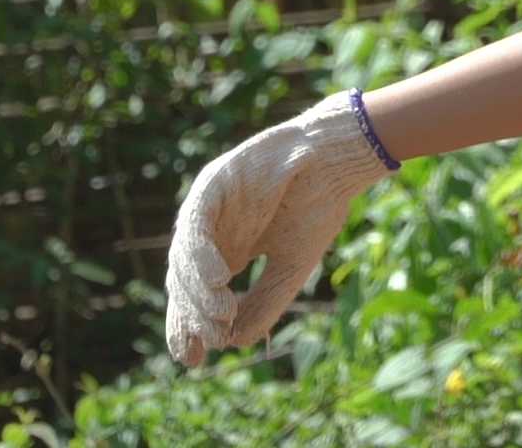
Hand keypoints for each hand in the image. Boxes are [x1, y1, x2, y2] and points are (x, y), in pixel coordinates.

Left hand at [164, 90, 393, 365]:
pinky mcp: (212, 185)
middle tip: (212, 339)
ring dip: (198, 290)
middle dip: (193, 314)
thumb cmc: (318, 207)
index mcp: (228, 251)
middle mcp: (211, 233)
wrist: (337, 161)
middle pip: (183, 281)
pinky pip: (196, 225)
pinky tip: (217, 280)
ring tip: (219, 315)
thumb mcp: (291, 266)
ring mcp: (208, 209)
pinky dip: (202, 254)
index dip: (189, 326)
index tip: (193, 360)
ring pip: (184, 256)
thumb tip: (234, 343)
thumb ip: (264, 301)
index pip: (195, 295)